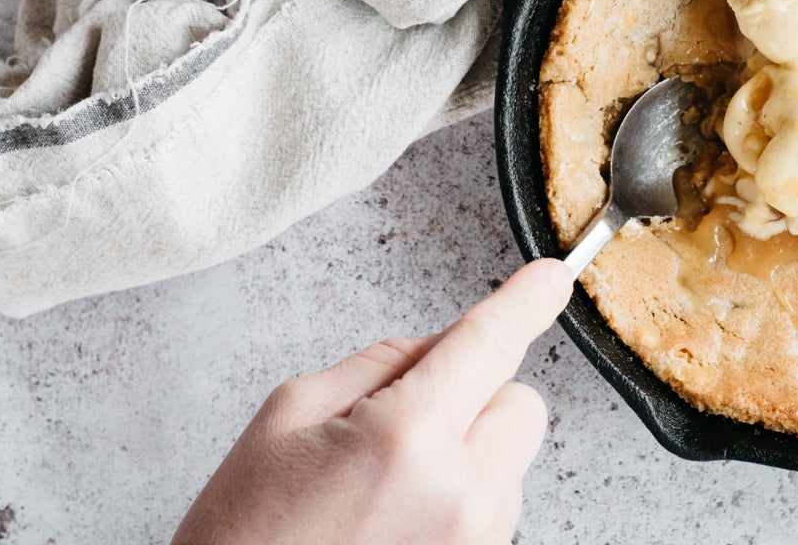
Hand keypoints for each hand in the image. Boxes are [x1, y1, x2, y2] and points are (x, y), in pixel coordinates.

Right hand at [172, 260, 574, 544]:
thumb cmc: (246, 527)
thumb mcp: (291, 412)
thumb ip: (382, 364)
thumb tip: (446, 345)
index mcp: (407, 438)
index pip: (490, 344)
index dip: (526, 301)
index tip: (550, 279)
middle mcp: (458, 494)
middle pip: (520, 403)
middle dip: (478, 394)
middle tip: (406, 416)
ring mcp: (473, 540)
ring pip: (512, 458)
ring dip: (470, 451)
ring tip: (388, 483)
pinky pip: (497, 505)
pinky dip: (463, 495)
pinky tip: (400, 514)